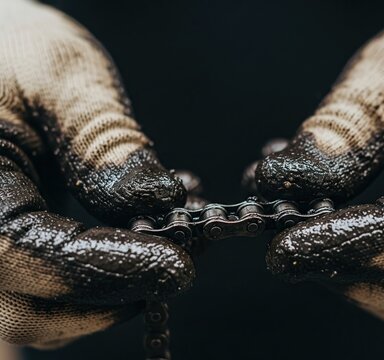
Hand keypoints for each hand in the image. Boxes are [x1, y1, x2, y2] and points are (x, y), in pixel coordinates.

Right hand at [0, 0, 193, 346]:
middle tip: (189, 252)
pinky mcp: (15, 245)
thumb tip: (157, 200)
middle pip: (35, 307)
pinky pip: (53, 288)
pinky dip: (105, 276)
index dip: (111, 270)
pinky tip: (146, 234)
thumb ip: (103, 141)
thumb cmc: (11, 48)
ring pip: (45, 309)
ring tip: (176, 236)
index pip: (31, 256)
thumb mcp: (59, 75)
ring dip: (120, 290)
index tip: (179, 267)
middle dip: (123, 290)